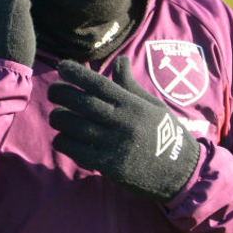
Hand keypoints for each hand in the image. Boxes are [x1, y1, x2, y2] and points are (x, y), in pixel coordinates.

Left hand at [48, 56, 199, 202]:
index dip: (77, 74)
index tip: (61, 67)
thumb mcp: (153, 106)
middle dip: (61, 93)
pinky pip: (77, 151)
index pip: (99, 84)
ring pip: (76, 126)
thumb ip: (130, 86)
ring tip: (55, 115)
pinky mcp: (109, 166)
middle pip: (83, 103)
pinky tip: (62, 139)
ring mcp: (115, 144)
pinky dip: (64, 142)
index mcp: (133, 105)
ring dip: (59, 119)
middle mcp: (123, 122)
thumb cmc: (166, 134)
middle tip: (52, 91)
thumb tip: (119, 60)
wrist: (180, 172)